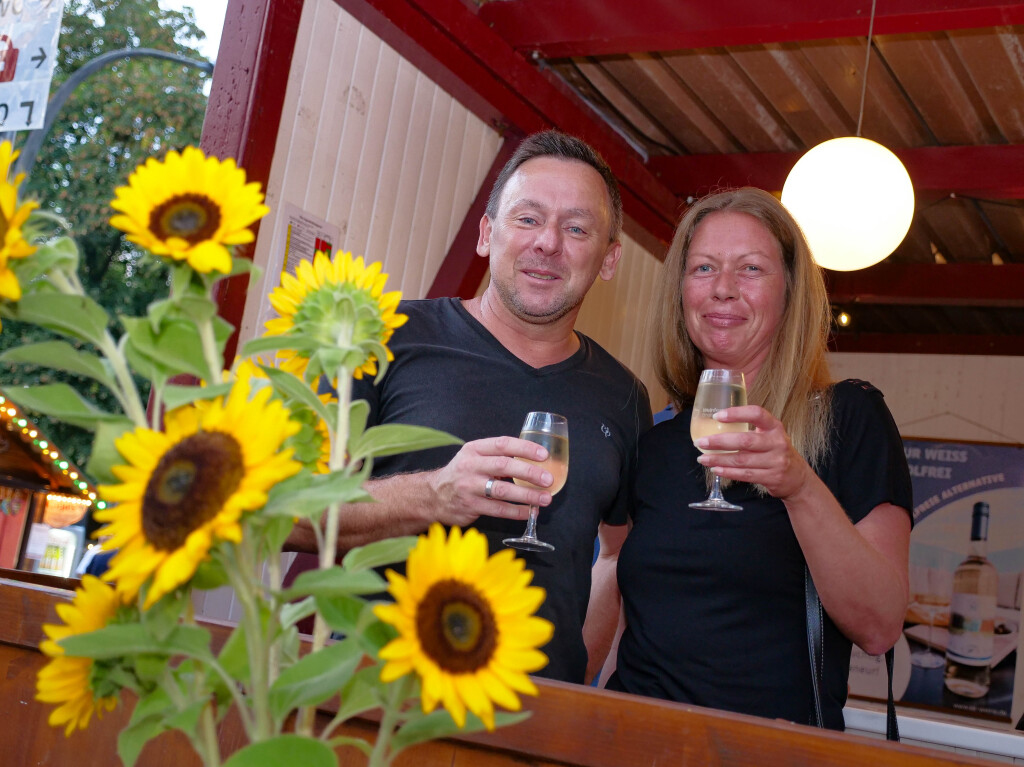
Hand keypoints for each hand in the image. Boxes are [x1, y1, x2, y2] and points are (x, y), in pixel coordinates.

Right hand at [426, 436, 553, 525]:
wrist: (432, 496)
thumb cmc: (462, 474)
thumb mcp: (473, 457)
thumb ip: (497, 456)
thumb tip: (532, 461)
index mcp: (474, 450)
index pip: (502, 444)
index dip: (524, 448)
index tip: (543, 455)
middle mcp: (470, 466)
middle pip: (504, 466)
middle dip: (529, 473)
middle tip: (548, 479)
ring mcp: (469, 487)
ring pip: (502, 491)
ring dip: (527, 496)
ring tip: (545, 499)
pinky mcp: (470, 506)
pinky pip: (498, 510)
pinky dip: (516, 512)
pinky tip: (529, 512)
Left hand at [694, 405, 813, 499]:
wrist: (797, 477)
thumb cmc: (775, 451)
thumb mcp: (770, 435)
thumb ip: (750, 428)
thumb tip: (716, 422)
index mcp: (775, 427)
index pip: (757, 414)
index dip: (737, 413)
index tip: (717, 416)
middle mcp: (777, 442)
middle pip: (745, 441)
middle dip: (719, 442)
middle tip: (701, 442)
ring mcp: (776, 461)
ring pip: (742, 461)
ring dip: (719, 459)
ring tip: (702, 458)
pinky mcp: (772, 478)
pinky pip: (745, 475)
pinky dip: (728, 472)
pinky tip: (715, 469)